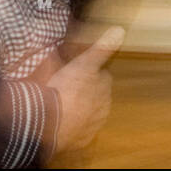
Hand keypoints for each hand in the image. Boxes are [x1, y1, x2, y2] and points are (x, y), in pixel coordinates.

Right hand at [47, 26, 123, 155]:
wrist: (50, 121)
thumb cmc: (66, 88)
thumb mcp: (83, 62)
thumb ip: (102, 48)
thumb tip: (120, 31)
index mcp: (104, 87)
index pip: (104, 76)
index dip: (92, 72)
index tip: (81, 70)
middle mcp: (103, 107)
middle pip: (99, 95)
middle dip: (88, 91)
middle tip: (70, 86)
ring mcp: (93, 125)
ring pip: (91, 112)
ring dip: (82, 107)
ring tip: (64, 102)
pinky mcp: (82, 140)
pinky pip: (81, 130)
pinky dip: (74, 125)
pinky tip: (63, 120)